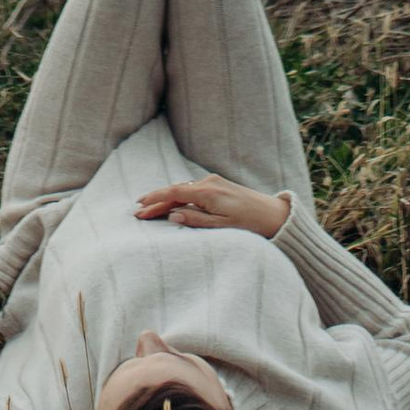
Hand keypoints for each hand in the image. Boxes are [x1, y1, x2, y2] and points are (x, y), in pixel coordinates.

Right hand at [132, 173, 289, 240]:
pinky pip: (192, 189)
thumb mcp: (221, 227)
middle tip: (137, 209)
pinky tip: (172, 201)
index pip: (173, 193)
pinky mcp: (218, 185)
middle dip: (156, 199)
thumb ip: (196, 220)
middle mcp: (208, 183)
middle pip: (175, 190)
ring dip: (166, 197)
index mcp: (207, 192)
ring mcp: (214, 182)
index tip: (139, 207)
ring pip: (183, 189)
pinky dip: (178, 195)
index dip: (154, 200)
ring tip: (149, 206)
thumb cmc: (249, 224)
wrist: (273, 214)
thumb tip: (173, 215)